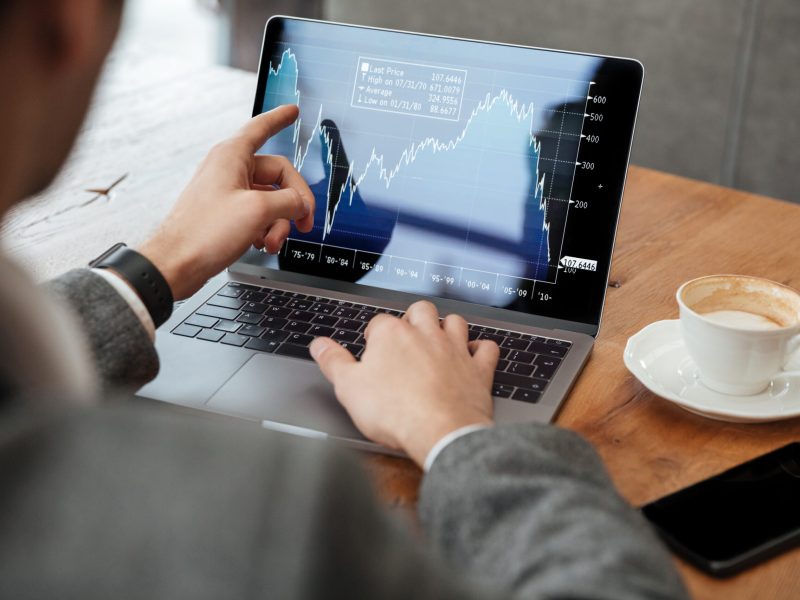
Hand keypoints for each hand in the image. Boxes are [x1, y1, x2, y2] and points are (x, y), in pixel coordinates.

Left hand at [138, 105, 314, 299]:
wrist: (177, 263)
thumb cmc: (204, 232)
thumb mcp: (258, 211)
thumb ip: (289, 202)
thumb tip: (302, 204)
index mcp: (232, 156)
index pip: (261, 128)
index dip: (279, 119)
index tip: (292, 111)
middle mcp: (229, 170)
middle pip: (277, 175)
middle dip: (293, 201)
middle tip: (304, 222)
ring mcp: (228, 193)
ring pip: (270, 200)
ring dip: (279, 222)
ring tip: (274, 241)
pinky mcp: (226, 215)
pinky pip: (258, 214)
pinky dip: (266, 229)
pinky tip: (263, 243)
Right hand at [310, 301, 498, 466]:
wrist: (440, 432)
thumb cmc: (395, 412)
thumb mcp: (349, 388)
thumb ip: (333, 362)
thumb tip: (319, 345)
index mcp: (392, 335)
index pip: (379, 323)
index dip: (374, 337)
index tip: (372, 352)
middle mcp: (426, 334)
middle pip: (420, 310)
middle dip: (413, 319)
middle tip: (405, 338)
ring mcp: (455, 349)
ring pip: (455, 321)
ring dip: (447, 327)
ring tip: (438, 339)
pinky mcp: (478, 369)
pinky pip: (487, 348)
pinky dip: (482, 349)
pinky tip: (475, 354)